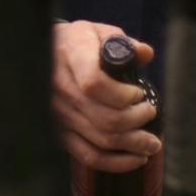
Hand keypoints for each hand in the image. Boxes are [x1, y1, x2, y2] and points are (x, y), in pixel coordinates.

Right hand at [51, 20, 158, 173]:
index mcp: (71, 56)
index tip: (138, 94)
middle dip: (136, 121)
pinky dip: (116, 163)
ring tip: (152, 142)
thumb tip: (145, 54)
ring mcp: (58, 113)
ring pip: (101, 140)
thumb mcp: (97, 32)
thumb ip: (123, 43)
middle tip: (150, 114)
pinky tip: (135, 158)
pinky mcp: (60, 132)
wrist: (43, 54)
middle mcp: (61, 87)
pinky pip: (88, 155)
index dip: (122, 95)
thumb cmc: (77, 43)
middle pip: (104, 118)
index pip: (94, 83)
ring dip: (133, 145)